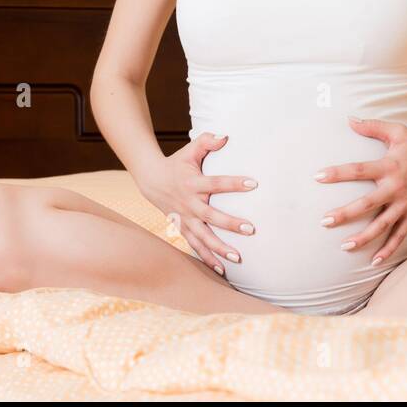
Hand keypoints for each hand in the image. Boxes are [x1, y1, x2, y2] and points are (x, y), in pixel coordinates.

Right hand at [131, 132, 258, 274]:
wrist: (152, 181)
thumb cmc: (177, 164)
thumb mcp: (190, 150)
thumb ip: (206, 141)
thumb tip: (225, 136)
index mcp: (192, 184)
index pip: (216, 183)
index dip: (234, 183)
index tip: (254, 183)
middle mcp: (189, 205)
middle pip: (211, 217)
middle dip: (230, 224)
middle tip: (251, 229)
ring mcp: (185, 220)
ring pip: (203, 238)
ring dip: (219, 249)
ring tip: (238, 258)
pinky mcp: (183, 229)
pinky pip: (196, 247)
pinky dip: (208, 259)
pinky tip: (223, 270)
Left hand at [316, 117, 406, 264]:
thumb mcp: (397, 132)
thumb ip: (372, 126)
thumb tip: (349, 119)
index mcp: (389, 167)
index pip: (359, 170)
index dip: (338, 173)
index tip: (317, 177)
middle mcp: (396, 188)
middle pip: (367, 204)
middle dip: (345, 214)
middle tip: (325, 221)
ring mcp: (405, 204)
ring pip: (382, 225)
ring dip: (364, 237)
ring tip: (344, 246)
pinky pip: (400, 235)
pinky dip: (389, 249)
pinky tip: (374, 261)